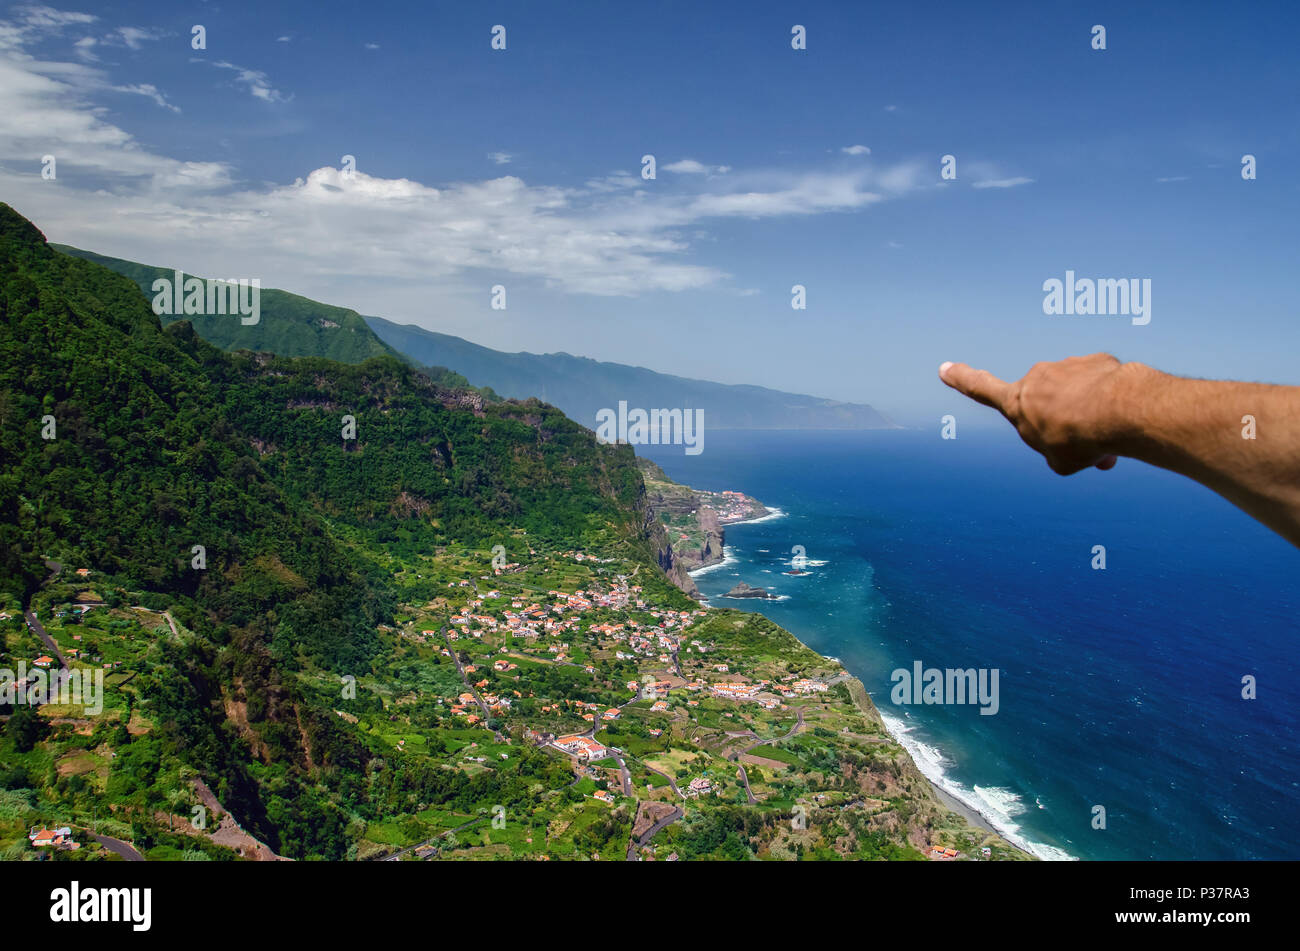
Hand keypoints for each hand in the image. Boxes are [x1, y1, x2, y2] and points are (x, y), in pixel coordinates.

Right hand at [939, 353, 1128, 474]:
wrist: (1115, 410)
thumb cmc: (1079, 439)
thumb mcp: (1062, 462)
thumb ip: (1062, 452)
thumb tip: (1087, 447)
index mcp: (1017, 403)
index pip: (981, 389)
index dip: (962, 380)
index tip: (945, 368)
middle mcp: (1037, 378)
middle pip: (1048, 404)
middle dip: (1064, 424)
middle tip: (1087, 447)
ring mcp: (1067, 366)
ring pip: (1078, 396)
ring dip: (1090, 416)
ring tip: (1108, 438)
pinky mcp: (1097, 360)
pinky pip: (1102, 383)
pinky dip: (1110, 400)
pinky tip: (1122, 416)